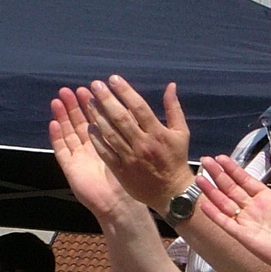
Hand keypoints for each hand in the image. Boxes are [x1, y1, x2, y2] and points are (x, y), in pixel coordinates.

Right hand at [50, 87, 132, 220]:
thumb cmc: (130, 177)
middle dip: (74, 106)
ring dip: (62, 116)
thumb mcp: (132, 149)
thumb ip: (129, 130)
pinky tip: (53, 123)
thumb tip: (133, 107)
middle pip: (79, 122)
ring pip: (68, 132)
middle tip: (69, 89)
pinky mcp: (70, 167)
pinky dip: (56, 136)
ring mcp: (79, 157)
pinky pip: (61, 149)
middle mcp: (91, 148)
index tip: (89, 88)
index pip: (96, 119)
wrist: (119, 202)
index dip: (91, 104)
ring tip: (57, 100)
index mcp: (106, 143)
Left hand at [80, 77, 194, 212]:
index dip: (125, 92)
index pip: (139, 108)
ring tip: (89, 101)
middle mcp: (143, 144)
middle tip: (95, 85)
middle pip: (121, 118)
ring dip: (98, 115)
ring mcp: (131, 158)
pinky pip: (106, 152)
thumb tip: (170, 85)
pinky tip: (90, 126)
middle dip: (107, 99)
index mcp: (158, 133)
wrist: (171, 192)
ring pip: (110, 133)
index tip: (113, 79)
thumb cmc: (176, 159)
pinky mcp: (121, 170)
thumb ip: (173, 108)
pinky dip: (97, 139)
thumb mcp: (181, 133)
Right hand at [197, 155, 270, 271]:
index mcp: (267, 198)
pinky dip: (214, 213)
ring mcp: (247, 222)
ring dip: (212, 191)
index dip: (233, 169)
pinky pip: (225, 222)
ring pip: (224, 203)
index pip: (245, 180)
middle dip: (218, 175)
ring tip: (199, 178)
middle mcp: (254, 208)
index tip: (221, 158)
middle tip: (206, 161)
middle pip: (231, 188)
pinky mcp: (243, 236)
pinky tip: (204, 203)